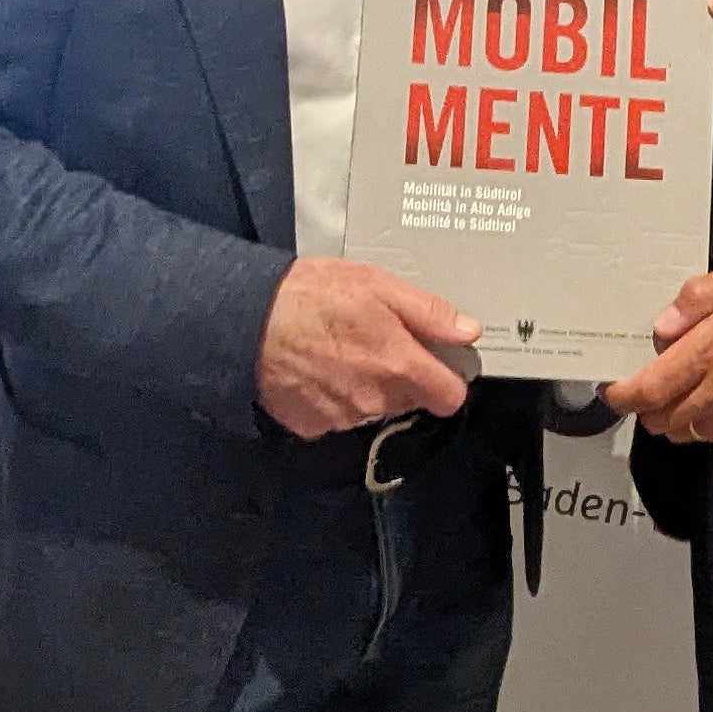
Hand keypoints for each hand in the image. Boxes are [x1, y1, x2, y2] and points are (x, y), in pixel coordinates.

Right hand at [255, 257, 476, 439]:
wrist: (245, 322)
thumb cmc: (310, 296)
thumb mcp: (378, 285)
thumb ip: (428, 312)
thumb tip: (467, 331)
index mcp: (399, 365)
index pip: (448, 397)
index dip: (448, 378)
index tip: (438, 361)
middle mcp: (376, 400)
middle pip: (409, 399)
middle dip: (402, 374)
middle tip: (376, 338)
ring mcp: (343, 417)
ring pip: (373, 407)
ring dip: (366, 384)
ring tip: (339, 348)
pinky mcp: (312, 426)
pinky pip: (337, 415)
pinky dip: (333, 397)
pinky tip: (317, 368)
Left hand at [601, 262, 712, 443]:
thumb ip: (695, 299)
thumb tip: (662, 328)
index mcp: (711, 350)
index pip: (648, 390)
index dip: (621, 395)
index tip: (613, 388)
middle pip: (660, 420)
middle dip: (646, 406)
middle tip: (647, 384)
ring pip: (685, 433)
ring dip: (672, 418)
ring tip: (678, 391)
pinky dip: (702, 425)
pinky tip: (710, 399)